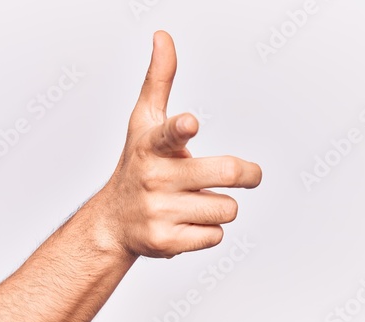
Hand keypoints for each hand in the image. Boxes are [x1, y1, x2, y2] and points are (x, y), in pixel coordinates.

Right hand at [95, 31, 261, 258]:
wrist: (115, 220)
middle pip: (226, 173)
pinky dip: (209, 229)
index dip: (182, 128)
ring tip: (194, 201)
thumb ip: (159, 80)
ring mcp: (159, 212)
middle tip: (249, 174)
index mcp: (151, 145)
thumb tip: (163, 36)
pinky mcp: (166, 243)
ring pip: (227, 208)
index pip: (168, 133)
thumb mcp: (143, 122)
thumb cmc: (137, 164)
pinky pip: (216, 236)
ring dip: (220, 204)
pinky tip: (186, 222)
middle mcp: (154, 178)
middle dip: (247, 174)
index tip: (190, 123)